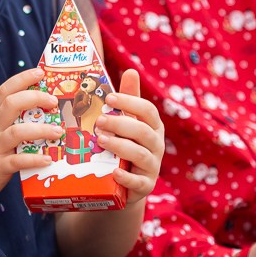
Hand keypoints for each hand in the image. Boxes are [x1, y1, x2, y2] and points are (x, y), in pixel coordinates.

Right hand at [0, 67, 60, 210]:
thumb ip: (7, 127)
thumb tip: (38, 121)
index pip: (5, 92)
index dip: (22, 79)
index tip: (39, 72)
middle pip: (11, 104)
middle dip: (35, 98)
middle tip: (53, 101)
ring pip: (16, 132)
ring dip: (40, 130)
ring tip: (57, 131)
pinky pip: (16, 162)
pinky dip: (33, 160)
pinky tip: (47, 160)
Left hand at [92, 69, 163, 204]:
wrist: (124, 184)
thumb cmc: (125, 145)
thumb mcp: (127, 122)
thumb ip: (129, 100)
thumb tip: (131, 70)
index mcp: (153, 126)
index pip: (147, 110)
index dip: (129, 103)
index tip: (109, 98)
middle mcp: (156, 145)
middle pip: (143, 132)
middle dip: (120, 124)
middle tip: (99, 121)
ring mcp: (152, 166)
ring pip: (140, 155)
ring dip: (120, 146)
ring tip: (100, 140)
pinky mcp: (145, 186)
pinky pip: (139, 182)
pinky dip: (126, 177)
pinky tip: (114, 173)